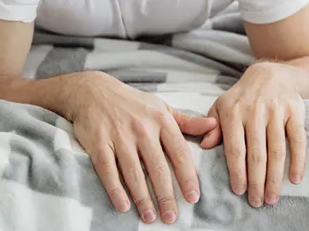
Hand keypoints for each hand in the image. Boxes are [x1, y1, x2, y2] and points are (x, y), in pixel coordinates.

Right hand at [68, 71, 216, 223]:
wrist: (94, 92)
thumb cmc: (134, 104)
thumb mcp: (162, 108)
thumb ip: (188, 122)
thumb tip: (214, 125)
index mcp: (162, 120)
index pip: (179, 153)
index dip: (187, 177)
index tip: (193, 197)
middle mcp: (142, 128)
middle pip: (158, 167)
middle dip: (166, 195)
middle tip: (172, 217)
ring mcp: (120, 136)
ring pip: (134, 173)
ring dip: (143, 198)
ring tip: (150, 217)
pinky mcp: (99, 143)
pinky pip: (108, 171)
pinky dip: (116, 190)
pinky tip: (124, 206)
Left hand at [199, 62, 306, 206]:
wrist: (270, 74)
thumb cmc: (242, 97)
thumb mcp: (221, 106)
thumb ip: (211, 126)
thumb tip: (204, 146)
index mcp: (233, 112)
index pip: (235, 148)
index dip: (238, 172)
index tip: (239, 191)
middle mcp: (255, 111)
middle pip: (257, 153)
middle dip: (257, 181)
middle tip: (257, 202)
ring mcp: (276, 111)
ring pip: (277, 149)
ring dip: (275, 177)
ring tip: (272, 197)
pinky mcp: (295, 111)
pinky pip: (297, 139)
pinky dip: (298, 160)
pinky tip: (295, 178)